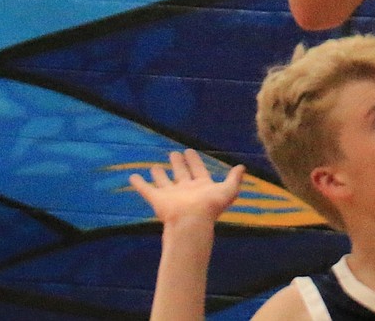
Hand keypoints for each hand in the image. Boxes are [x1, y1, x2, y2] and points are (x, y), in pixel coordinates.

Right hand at [128, 150, 244, 227]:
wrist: (192, 223)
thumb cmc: (210, 207)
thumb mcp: (228, 190)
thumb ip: (234, 179)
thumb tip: (242, 167)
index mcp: (201, 187)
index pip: (197, 170)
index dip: (194, 161)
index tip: (189, 151)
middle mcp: (185, 190)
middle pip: (180, 174)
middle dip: (178, 164)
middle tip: (174, 153)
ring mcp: (171, 195)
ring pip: (163, 182)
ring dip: (159, 174)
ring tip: (154, 166)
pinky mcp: (157, 200)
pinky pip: (146, 190)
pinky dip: (139, 184)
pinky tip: (132, 176)